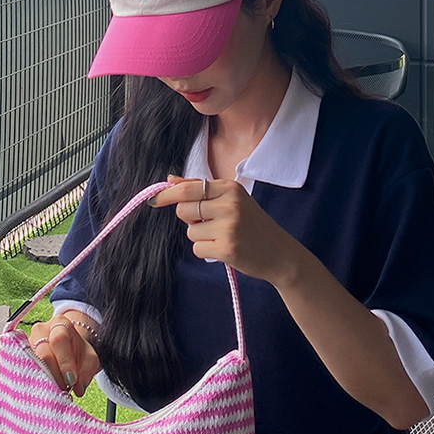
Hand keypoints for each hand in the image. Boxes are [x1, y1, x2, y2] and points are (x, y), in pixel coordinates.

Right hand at [26, 314, 100, 394]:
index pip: (59, 340)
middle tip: (64, 389)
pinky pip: (24, 370)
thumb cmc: (78, 352)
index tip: (72, 380)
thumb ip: (86, 371)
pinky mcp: (19, 356)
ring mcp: (27, 342)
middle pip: (43, 354)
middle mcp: (40, 330)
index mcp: (60, 323)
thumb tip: (78, 388)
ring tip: (55, 390)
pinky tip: (43, 389)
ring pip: (32, 364)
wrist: (66, 348)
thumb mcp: (89, 359)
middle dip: (55, 375)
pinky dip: (35, 382)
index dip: (65, 362)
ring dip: (45, 381)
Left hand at [152, 176, 300, 286]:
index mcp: (229, 188)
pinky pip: (197, 248)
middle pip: (183, 210)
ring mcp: (229, 226)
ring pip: (190, 231)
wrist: (279, 253)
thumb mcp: (231, 199)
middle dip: (189, 219)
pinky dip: (207, 250)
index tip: (154, 201)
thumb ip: (200, 188)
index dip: (166, 195)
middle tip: (210, 223)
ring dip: (201, 236)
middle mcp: (229, 204)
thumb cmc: (252, 224)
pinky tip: (225, 248)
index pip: (187, 189)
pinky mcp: (227, 248)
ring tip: (223, 236)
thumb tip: (170, 180)